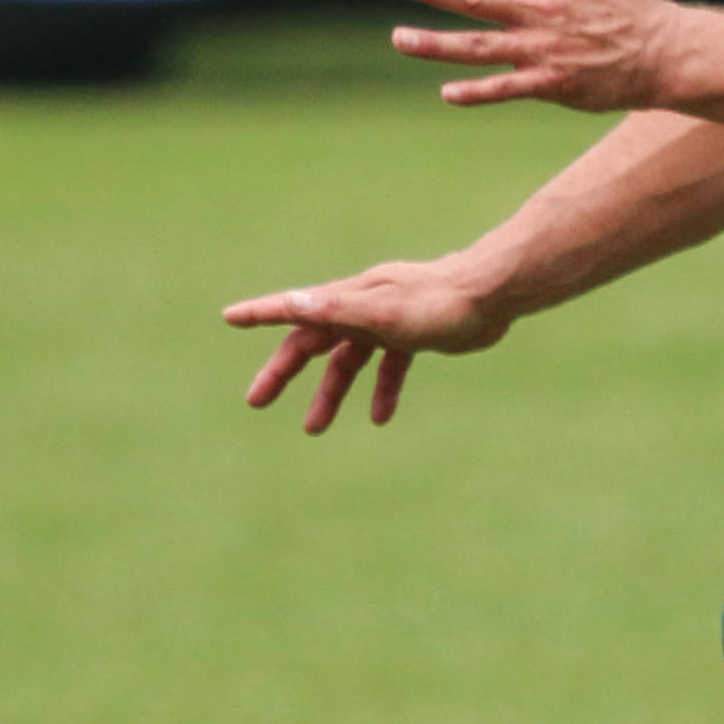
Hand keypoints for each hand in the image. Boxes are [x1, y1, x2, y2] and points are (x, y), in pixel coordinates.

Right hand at [220, 259, 512, 433]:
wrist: (493, 295)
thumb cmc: (439, 302)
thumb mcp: (384, 311)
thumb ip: (338, 309)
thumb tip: (292, 302)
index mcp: (348, 300)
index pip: (296, 309)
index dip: (261, 313)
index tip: (230, 317)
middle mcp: (361, 308)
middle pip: (312, 342)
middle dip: (283, 372)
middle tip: (255, 401)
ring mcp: (385, 322)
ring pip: (347, 361)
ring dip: (330, 393)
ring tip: (313, 428)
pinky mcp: (411, 335)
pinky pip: (387, 367)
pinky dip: (381, 390)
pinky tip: (380, 417)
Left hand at [387, 0, 695, 109]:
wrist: (665, 52)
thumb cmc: (629, 3)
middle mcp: (538, 10)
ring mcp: (542, 48)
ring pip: (478, 47)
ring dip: (436, 44)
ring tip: (399, 39)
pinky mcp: (551, 82)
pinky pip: (506, 89)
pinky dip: (476, 93)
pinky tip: (446, 94)